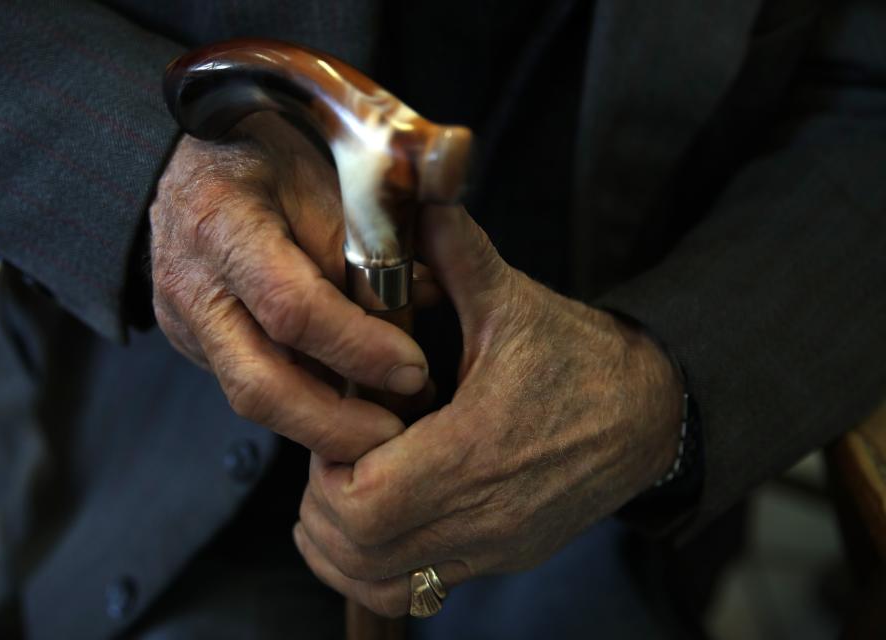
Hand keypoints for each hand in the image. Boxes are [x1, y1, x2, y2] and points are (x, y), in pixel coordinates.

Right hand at [150, 114, 431, 461]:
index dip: (357, 346)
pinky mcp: (191, 341)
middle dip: (334, 423)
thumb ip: (369, 239)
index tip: (412, 367)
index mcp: (223, 222)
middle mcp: (192, 282)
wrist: (190, 155)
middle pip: (258, 383)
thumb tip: (429, 296)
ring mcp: (183, 319)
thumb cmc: (266, 151)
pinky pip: (248, 383)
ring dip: (321, 424)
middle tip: (395, 435)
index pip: (291, 307)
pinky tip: (345, 404)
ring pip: (251, 396)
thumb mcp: (324, 171)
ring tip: (382, 427)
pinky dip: (301, 402)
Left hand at [294, 205, 682, 615]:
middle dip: (323, 503)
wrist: (649, 415)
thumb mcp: (517, 302)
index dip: (328, 467)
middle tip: (336, 454)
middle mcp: (481, 514)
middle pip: (358, 546)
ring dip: (338, 542)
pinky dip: (369, 571)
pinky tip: (366, 527)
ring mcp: (490, 546)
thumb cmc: (582, 360)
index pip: (364, 499)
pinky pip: (412, 593)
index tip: (340, 423)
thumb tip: (418, 197)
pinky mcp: (498, 558)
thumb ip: (458, 255)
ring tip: (343, 488)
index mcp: (475, 450)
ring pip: (379, 580)